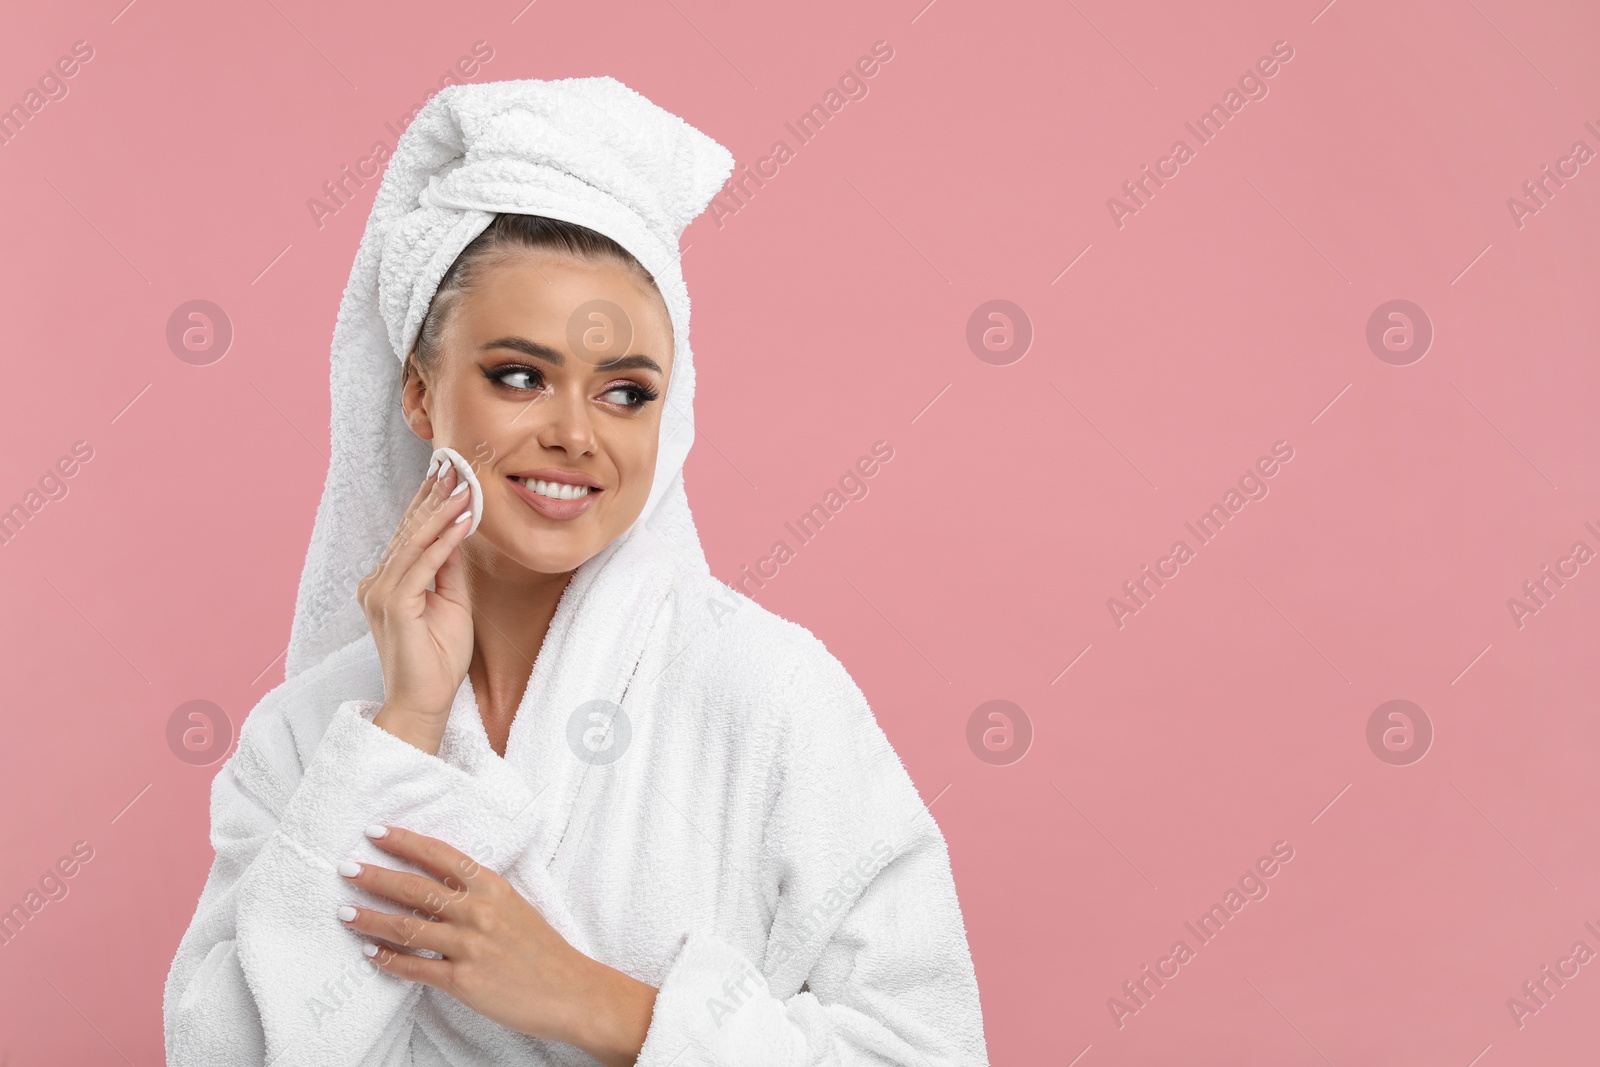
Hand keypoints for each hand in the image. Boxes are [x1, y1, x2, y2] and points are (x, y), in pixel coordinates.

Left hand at [338, 825, 657, 1065]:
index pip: (440, 854)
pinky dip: (389, 960)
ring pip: (407, 926)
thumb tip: (438, 883)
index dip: (405, 841)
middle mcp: (479, 911)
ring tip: (345, 912)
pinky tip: (370, 954)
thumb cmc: (545, 950)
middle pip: (415, 887)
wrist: (573, 992)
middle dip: (375, 876)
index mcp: (493, 886)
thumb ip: (480, 893)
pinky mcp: (465, 981)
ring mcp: (471, 946)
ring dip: (371, 918)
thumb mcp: (517, 906)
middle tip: (346, 868)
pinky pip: (416, 968)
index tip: (376, 831)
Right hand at [356, 459, 474, 753]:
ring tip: (464, 481)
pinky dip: (445, 537)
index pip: (411, 534)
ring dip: (442, 508)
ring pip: (416, 539)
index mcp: (387, 582)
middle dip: (434, 494)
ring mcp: (382, 592)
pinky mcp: (395, 604)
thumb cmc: (437, 658)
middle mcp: (378, 582)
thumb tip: (458, 530)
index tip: (448, 472)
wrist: (423, 701)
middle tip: (454, 461)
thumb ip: (448, 567)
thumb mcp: (450, 602)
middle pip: (410, 529)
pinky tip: (463, 516)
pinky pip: (424, 562)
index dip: (429, 502)